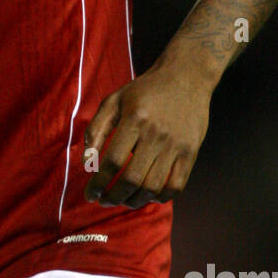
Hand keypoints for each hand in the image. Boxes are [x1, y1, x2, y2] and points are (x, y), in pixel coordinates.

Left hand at [83, 65, 211, 208]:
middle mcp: (156, 134)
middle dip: (113, 196)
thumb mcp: (114, 100)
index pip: (112, 161)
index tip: (90, 194)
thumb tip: (86, 163)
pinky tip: (147, 196)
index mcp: (135, 119)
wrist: (186, 77)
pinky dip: (160, 198)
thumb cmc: (145, 91)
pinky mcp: (191, 152)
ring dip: (134, 201)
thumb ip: (96, 129)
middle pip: (132, 179)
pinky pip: (176, 186)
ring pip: (153, 187)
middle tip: (104, 200)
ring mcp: (176, 145)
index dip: (98, 183)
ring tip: (123, 200)